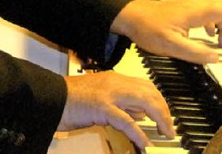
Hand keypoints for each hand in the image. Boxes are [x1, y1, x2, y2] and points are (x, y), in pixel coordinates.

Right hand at [59, 71, 173, 149]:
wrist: (51, 97)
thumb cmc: (72, 100)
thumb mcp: (101, 99)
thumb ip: (121, 104)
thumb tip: (140, 115)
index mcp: (114, 79)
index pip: (146, 85)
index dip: (160, 101)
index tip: (166, 115)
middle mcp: (114, 83)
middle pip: (149, 92)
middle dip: (164, 111)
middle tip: (169, 127)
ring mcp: (108, 94)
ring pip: (144, 102)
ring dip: (159, 118)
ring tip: (165, 133)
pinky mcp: (101, 107)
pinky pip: (126, 121)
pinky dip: (138, 133)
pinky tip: (144, 142)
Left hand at [111, 0, 221, 63]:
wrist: (128, 16)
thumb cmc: (147, 28)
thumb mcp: (171, 46)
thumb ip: (195, 53)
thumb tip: (216, 57)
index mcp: (194, 12)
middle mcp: (193, 6)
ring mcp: (188, 6)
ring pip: (216, 7)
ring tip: (221, 42)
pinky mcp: (182, 10)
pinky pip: (206, 12)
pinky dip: (214, 23)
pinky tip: (208, 35)